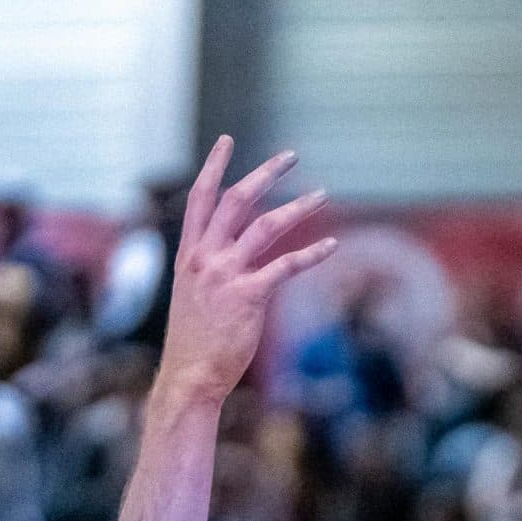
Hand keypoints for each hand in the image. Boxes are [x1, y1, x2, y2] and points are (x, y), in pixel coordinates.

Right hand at [154, 136, 336, 411]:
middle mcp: (205, 258)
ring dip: (297, 207)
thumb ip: (209, 273)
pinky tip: (332, 245)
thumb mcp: (193, 298)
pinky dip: (312, 253)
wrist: (189, 378)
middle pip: (236, 200)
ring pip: (266, 226)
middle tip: (290, 156)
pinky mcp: (249, 296)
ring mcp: (226, 275)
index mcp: (190, 255)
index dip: (214, 167)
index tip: (227, 140)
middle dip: (264, 174)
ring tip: (320, 195)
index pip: (201, 199)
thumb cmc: (195, 344)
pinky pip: (286, 266)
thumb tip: (232, 265)